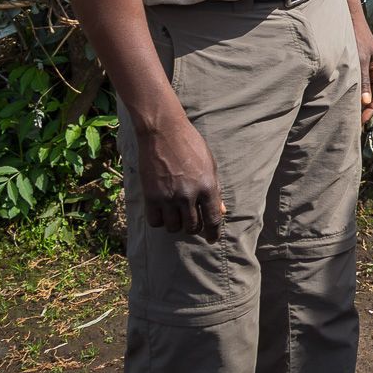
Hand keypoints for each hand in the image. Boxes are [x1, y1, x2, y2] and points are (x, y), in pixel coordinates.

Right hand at [137, 117, 223, 237]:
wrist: (164, 132)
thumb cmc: (190, 145)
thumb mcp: (209, 165)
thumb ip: (215, 189)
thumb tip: (221, 210)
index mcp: (207, 187)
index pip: (213, 219)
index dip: (214, 233)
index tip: (212, 240)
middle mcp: (188, 195)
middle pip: (192, 227)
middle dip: (194, 228)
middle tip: (192, 222)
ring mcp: (168, 197)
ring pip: (173, 227)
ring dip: (176, 225)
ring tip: (177, 215)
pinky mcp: (151, 196)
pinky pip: (155, 222)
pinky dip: (160, 221)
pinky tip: (163, 212)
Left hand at [341, 0, 372, 125]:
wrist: (346, 16)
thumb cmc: (354, 36)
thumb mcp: (359, 60)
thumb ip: (363, 81)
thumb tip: (364, 102)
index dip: (371, 110)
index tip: (361, 122)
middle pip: (372, 94)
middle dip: (363, 108)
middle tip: (353, 122)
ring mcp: (364, 65)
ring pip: (363, 88)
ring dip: (356, 100)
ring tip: (345, 112)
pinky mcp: (354, 62)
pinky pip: (355, 82)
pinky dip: (350, 91)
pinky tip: (338, 96)